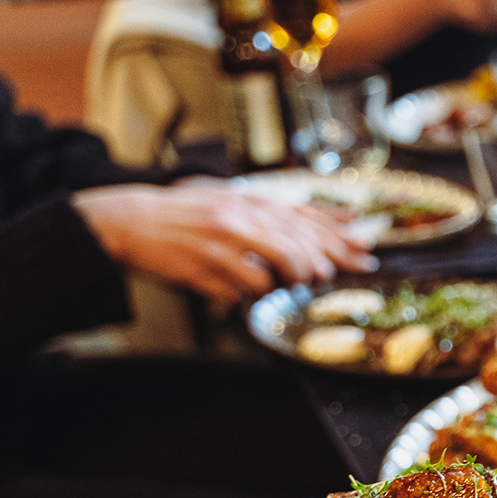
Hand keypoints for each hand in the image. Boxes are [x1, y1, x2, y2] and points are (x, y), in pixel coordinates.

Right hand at [72, 184, 377, 305]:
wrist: (131, 221)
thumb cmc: (184, 215)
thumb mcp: (229, 201)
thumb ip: (271, 214)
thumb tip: (318, 227)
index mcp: (249, 201)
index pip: (307, 218)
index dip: (340, 237)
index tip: (365, 250)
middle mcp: (241, 219)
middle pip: (301, 246)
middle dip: (322, 265)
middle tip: (326, 276)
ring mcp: (225, 245)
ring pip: (278, 272)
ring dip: (287, 283)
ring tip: (285, 284)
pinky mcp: (207, 269)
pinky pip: (243, 292)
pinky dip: (248, 297)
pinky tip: (240, 292)